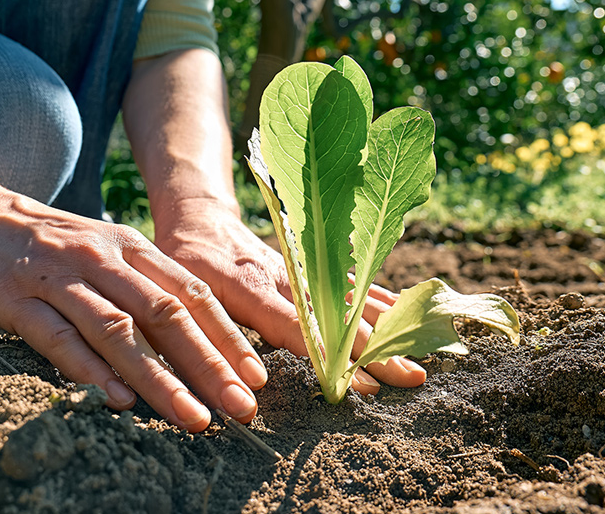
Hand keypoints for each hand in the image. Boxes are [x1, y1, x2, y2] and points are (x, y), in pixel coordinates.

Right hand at [0, 184, 266, 431]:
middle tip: (240, 406)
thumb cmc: (51, 244)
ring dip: (159, 378)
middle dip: (208, 364)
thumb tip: (196, 342)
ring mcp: (59, 277)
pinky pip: (57, 337)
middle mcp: (102, 259)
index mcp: (131, 247)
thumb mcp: (107, 250)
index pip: (191, 293)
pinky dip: (89, 370)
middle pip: (165, 314)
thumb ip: (146, 287)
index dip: (227, 336)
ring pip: (118, 331)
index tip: (256, 376)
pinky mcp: (16, 299)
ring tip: (191, 417)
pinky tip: (117, 400)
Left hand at [152, 199, 426, 395]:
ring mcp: (305, 269)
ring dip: (388, 327)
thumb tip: (243, 384)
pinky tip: (410, 316)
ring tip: (421, 355)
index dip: (330, 354)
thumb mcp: (182, 296)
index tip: (360, 381)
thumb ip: (208, 335)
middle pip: (338, 316)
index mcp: (250, 287)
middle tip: (411, 377)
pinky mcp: (313, 265)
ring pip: (353, 298)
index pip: (297, 326)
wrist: (200, 220)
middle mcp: (286, 277)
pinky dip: (383, 300)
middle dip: (376, 348)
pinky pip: (353, 282)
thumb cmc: (184, 264)